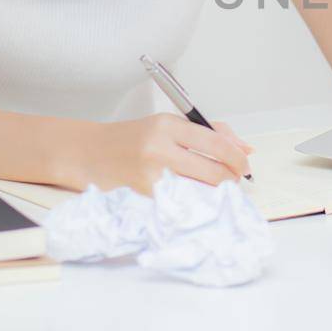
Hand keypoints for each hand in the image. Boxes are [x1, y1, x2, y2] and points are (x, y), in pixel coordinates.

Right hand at [60, 114, 255, 192]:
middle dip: (230, 181)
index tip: (245, 166)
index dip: (237, 159)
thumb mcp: (167, 125)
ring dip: (211, 194)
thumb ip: (207, 133)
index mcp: (167, 125)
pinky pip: (179, 204)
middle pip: (213, 172)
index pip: (216, 144)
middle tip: (232, 182)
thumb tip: (245, 148)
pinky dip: (188, 203)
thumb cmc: (131, 140)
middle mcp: (158, 148)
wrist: (86, 154)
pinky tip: (184, 198)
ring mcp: (149, 176)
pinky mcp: (142, 198)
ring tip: (207, 188)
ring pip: (199, 192)